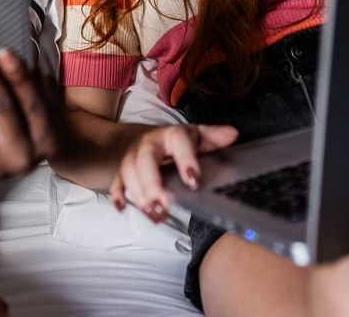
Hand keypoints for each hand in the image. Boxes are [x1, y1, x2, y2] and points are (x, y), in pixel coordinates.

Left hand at [0, 39, 62, 178]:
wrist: (18, 163)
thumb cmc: (32, 124)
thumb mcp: (46, 105)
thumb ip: (38, 79)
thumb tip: (25, 45)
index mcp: (45, 139)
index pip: (31, 103)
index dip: (18, 77)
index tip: (4, 51)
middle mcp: (19, 155)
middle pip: (1, 107)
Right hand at [109, 123, 237, 223]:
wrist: (146, 137)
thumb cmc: (175, 142)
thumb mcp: (196, 136)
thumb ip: (214, 137)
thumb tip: (232, 134)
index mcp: (171, 135)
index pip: (178, 143)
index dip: (185, 161)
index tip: (193, 182)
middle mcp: (149, 144)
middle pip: (145, 160)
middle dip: (153, 185)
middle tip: (163, 206)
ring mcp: (133, 156)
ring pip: (129, 172)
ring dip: (139, 195)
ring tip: (154, 215)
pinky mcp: (123, 169)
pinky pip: (117, 180)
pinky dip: (118, 194)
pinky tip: (123, 207)